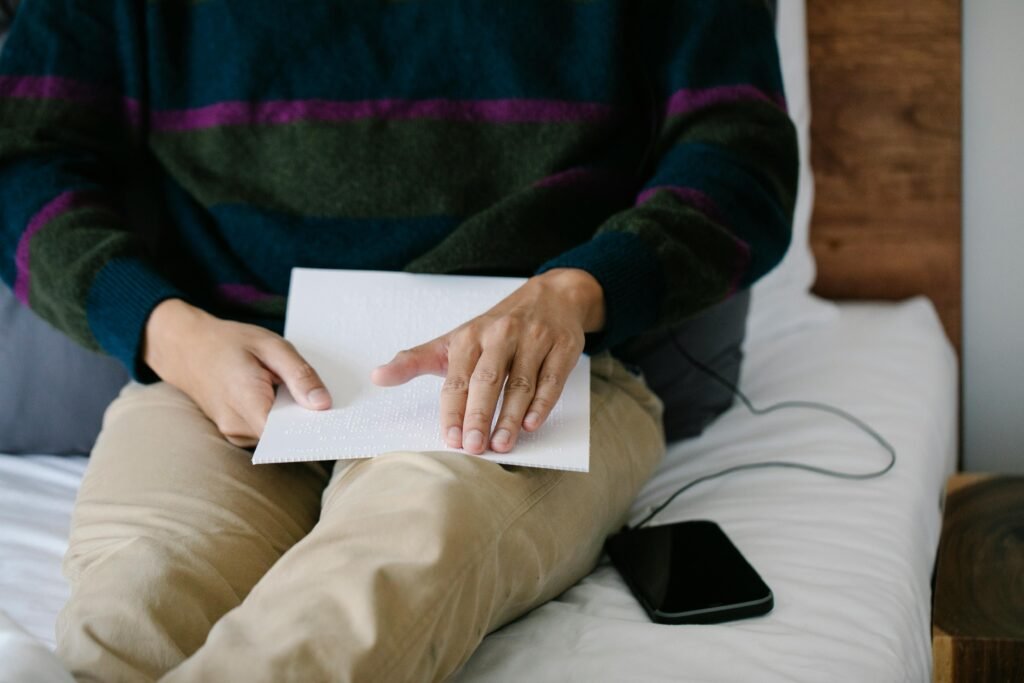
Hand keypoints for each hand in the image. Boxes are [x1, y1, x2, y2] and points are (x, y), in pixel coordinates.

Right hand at [143, 299, 331, 447]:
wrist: (184, 347)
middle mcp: (238, 426)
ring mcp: (234, 433)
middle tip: (336, 409)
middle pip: (286, 438)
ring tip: (309, 399)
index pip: (289, 436)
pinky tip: (289, 402)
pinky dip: (281, 420)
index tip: (341, 425)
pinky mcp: (235, 432)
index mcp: (246, 401)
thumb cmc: (227, 342)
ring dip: (294, 421)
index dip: (316, 432)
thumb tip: (323, 405)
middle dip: (310, 425)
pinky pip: (267, 433)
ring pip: (278, 437)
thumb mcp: (270, 345)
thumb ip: (298, 375)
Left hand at [371, 268, 604, 454]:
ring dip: (510, 417)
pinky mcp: (563, 347)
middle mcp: (501, 335)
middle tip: (474, 447)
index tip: (451, 439)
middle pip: (487, 380)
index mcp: (470, 336)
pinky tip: (531, 425)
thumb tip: (376, 377)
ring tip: (501, 444)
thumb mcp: (453, 340)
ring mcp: (534, 340)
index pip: (457, 378)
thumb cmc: (495, 329)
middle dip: (479, 415)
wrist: (551, 297)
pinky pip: (552, 380)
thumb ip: (415, 360)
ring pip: (521, 383)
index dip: (453, 411)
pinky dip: (542, 404)